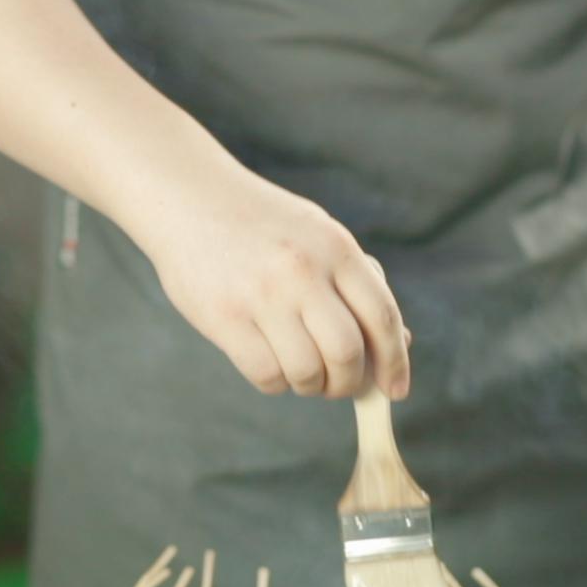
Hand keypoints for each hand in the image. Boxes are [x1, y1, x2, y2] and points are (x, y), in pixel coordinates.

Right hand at [134, 168, 410, 399]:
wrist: (189, 197)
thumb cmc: (264, 226)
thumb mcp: (319, 237)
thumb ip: (356, 284)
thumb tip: (397, 345)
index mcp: (336, 247)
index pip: (381, 317)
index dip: (395, 362)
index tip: (396, 389)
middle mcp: (303, 270)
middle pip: (347, 353)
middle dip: (350, 383)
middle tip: (340, 385)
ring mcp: (262, 295)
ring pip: (307, 372)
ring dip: (312, 386)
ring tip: (304, 373)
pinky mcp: (224, 318)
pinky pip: (267, 375)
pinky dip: (277, 383)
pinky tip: (273, 365)